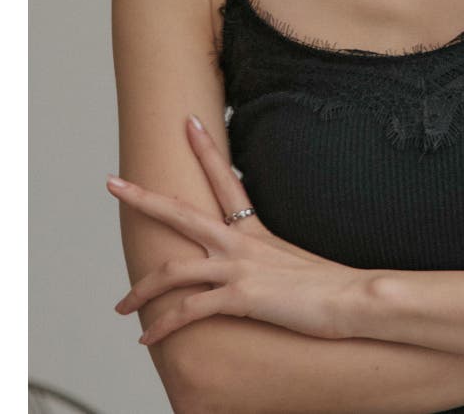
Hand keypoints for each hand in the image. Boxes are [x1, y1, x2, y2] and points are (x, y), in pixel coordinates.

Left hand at [108, 117, 364, 344]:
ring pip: (173, 271)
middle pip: (181, 212)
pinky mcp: (240, 296)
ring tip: (120, 306)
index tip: (189, 123)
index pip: (225, 179)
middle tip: (112, 182)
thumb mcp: (293, 260)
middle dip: (142, 197)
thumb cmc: (329, 284)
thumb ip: (269, 259)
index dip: (205, 149)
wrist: (351, 298)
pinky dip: (163, 326)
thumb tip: (261, 266)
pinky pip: (189, 311)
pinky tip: (147, 340)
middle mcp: (241, 242)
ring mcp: (239, 267)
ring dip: (141, 290)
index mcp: (255, 230)